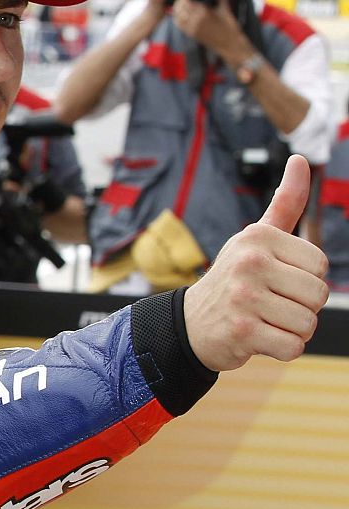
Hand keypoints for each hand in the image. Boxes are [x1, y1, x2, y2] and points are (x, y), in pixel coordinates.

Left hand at [169, 0, 250, 62]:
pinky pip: (178, 24)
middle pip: (180, 7)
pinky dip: (177, 16)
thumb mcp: (225, 9)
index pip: (188, 0)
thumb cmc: (229, 27)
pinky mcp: (190, 34)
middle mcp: (195, 21)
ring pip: (177, 15)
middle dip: (181, 0)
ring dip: (178, 8)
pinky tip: (181, 12)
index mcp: (204, 13)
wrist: (229, 45)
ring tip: (182, 2)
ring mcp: (191, 29)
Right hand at [183, 155, 327, 370]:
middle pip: (318, 295)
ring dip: (293, 330)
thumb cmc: (233, 279)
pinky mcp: (242, 332)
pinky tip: (260, 339)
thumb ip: (285, 202)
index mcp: (258, 238)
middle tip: (270, 304)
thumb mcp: (255, 239)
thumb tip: (300, 159)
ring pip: (308, 323)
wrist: (189, 324)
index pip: (320, 265)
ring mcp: (244, 298)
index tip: (276, 280)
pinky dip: (283, 349)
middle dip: (301, 307)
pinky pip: (292, 347)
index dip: (305, 279)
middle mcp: (249, 263)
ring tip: (265, 321)